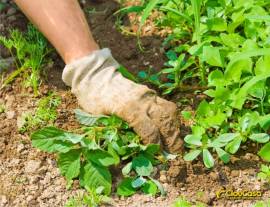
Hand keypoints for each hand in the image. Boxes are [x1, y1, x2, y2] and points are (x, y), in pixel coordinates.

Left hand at [62, 49, 182, 152]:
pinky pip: (166, 105)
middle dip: (172, 139)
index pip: (149, 131)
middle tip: (175, 153)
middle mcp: (142, 101)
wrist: (95, 76)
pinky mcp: (149, 92)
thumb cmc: (93, 100)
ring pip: (170, 111)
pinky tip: (169, 127)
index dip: (155, 146)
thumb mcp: (99, 119)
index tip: (159, 156)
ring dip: (175, 128)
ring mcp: (148, 95)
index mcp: (128, 109)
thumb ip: (116, 133)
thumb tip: (132, 151)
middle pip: (165, 121)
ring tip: (174, 141)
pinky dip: (170, 118)